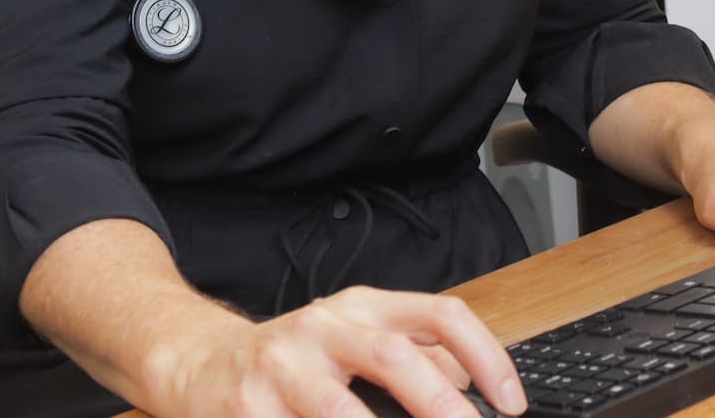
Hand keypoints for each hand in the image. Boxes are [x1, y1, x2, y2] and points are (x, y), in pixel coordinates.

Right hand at [157, 286, 524, 417]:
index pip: (440, 314)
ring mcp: (282, 367)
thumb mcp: (357, 339)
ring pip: (337, 409)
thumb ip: (416, 355)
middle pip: (394, 357)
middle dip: (440, 404)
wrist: (203, 362)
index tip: (511, 403)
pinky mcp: (246, 407)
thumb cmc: (297, 359)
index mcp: (364, 307)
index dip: (486, 356)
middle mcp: (325, 327)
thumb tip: (477, 384)